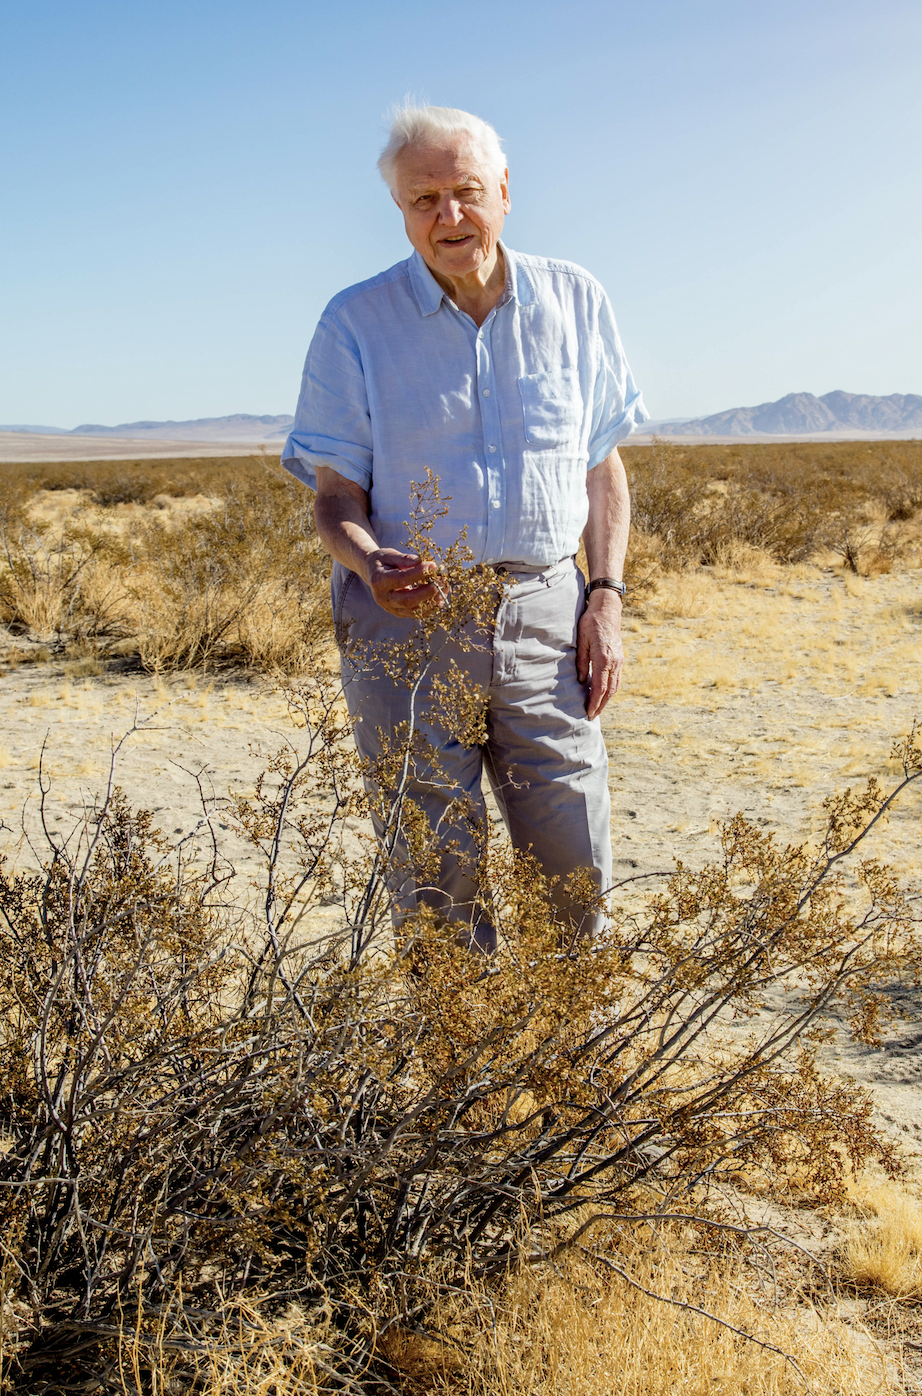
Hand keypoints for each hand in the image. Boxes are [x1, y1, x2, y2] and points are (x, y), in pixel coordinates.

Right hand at [367, 549, 441, 616]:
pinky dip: (429, 608)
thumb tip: (423, 562)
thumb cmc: (383, 561)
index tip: (433, 566)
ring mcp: (390, 608)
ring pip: (413, 610)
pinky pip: (415, 614)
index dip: (418, 573)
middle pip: (407, 600)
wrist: (372, 572)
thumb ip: (406, 560)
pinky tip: (439, 598)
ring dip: (431, 602)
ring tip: (444, 590)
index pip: (401, 579)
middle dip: (427, 592)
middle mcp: (382, 598)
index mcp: (378, 581)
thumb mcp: (391, 555)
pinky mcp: (398, 613)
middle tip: (441, 583)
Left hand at [577, 590, 623, 717]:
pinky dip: (612, 690)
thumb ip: (581, 662)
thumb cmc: (590, 623)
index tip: (588, 713)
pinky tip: (605, 694)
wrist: (607, 609)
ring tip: (597, 709)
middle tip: (592, 717)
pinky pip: (617, 679)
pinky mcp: (620, 658)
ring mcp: (619, 660)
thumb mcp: (581, 641)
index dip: (594, 702)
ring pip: (615, 686)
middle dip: (601, 705)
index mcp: (603, 659)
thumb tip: (581, 681)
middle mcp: (614, 662)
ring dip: (607, 700)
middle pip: (610, 691)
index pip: (600, 687)